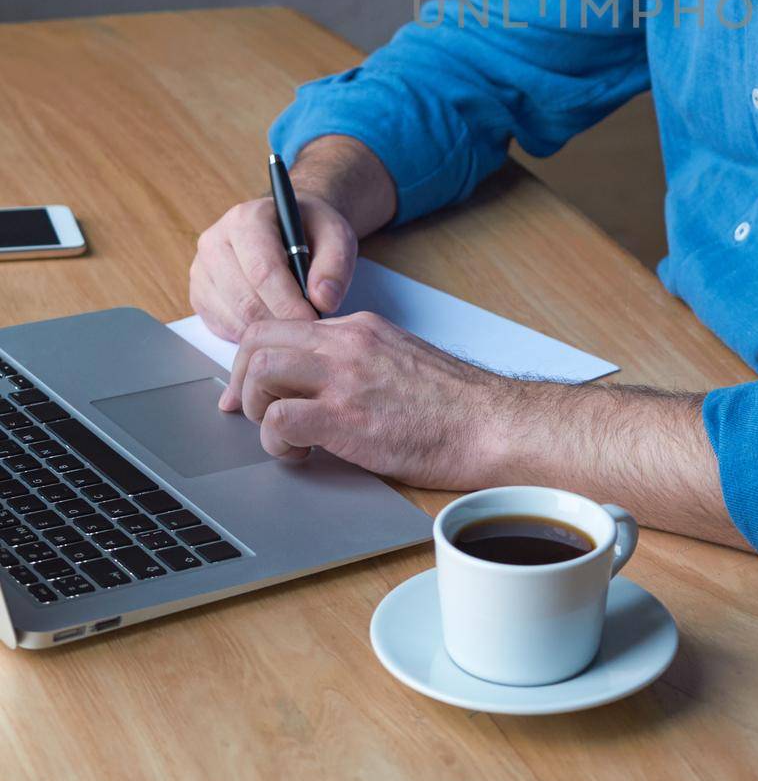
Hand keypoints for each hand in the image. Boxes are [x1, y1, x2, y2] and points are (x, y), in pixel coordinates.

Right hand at [189, 192, 357, 340]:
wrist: (290, 229)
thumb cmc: (312, 230)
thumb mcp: (337, 235)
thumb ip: (336, 264)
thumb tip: (324, 299)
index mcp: (247, 219)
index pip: (263, 270)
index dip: (289, 302)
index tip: (312, 320)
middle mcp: (215, 241)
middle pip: (245, 298)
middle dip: (280, 321)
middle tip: (306, 331)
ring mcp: (202, 270)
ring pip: (233, 317)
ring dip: (267, 331)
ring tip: (294, 327)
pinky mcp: (199, 295)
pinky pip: (223, 328)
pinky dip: (251, 335)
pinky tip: (274, 325)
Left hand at [217, 309, 519, 488]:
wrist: (491, 424)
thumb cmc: (454, 405)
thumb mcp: (400, 361)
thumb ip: (358, 362)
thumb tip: (319, 384)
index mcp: (360, 328)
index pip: (282, 325)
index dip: (255, 359)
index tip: (251, 390)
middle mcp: (347, 343)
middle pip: (258, 340)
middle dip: (242, 381)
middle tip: (250, 413)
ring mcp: (345, 377)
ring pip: (260, 373)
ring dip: (259, 410)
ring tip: (285, 436)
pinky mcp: (345, 417)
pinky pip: (279, 420)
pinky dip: (277, 443)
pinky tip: (304, 455)